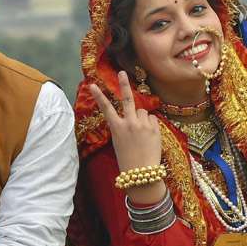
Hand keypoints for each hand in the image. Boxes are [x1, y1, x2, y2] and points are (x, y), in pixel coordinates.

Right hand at [90, 72, 165, 202]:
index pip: (106, 108)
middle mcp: (129, 123)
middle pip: (127, 99)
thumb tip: (135, 115)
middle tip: (122, 73)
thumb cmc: (128, 159)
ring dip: (141, 117)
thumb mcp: (120, 142)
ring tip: (141, 133)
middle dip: (124, 84)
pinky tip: (149, 135)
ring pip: (142, 111)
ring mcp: (142, 124)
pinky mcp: (154, 127)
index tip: (92, 84)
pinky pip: (151, 118)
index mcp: (117, 128)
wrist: (142, 172)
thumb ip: (125, 126)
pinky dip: (150, 124)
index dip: (99, 96)